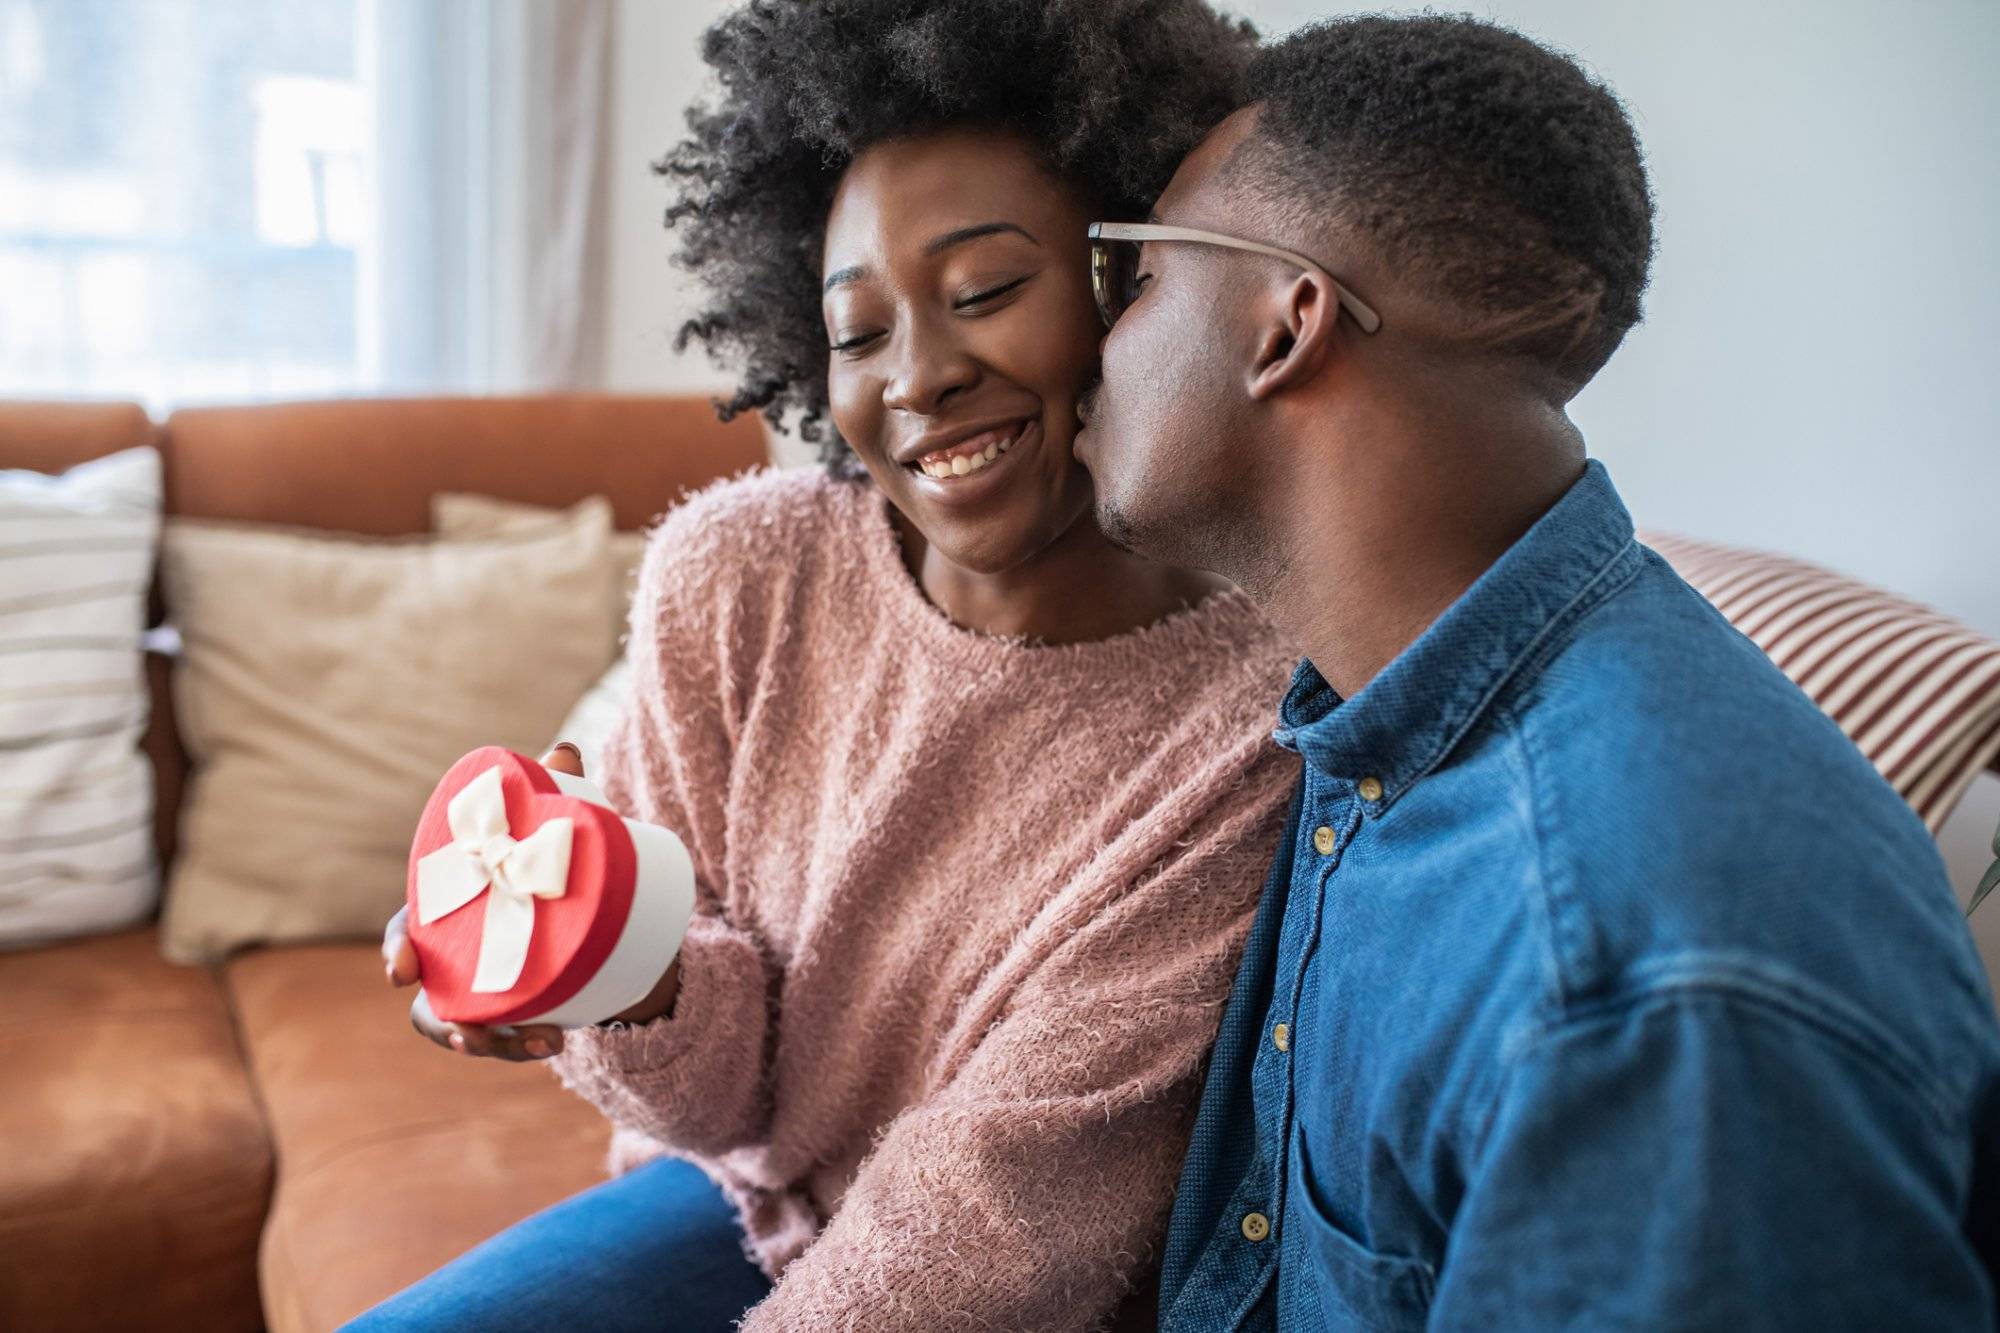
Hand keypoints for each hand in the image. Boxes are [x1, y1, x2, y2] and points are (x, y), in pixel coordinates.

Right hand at [384, 740, 680, 1059]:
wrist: (596, 910)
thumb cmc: (550, 861)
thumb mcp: (552, 827)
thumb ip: (555, 788)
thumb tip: (564, 751)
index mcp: (449, 909)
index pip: (406, 931)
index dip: (397, 951)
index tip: (401, 971)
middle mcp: (455, 957)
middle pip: (429, 1000)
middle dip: (442, 1024)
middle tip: (468, 1036)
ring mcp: (481, 991)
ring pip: (466, 1031)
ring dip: (492, 1046)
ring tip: (541, 1044)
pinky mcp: (513, 1014)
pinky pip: (506, 1041)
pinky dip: (524, 1047)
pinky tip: (555, 1041)